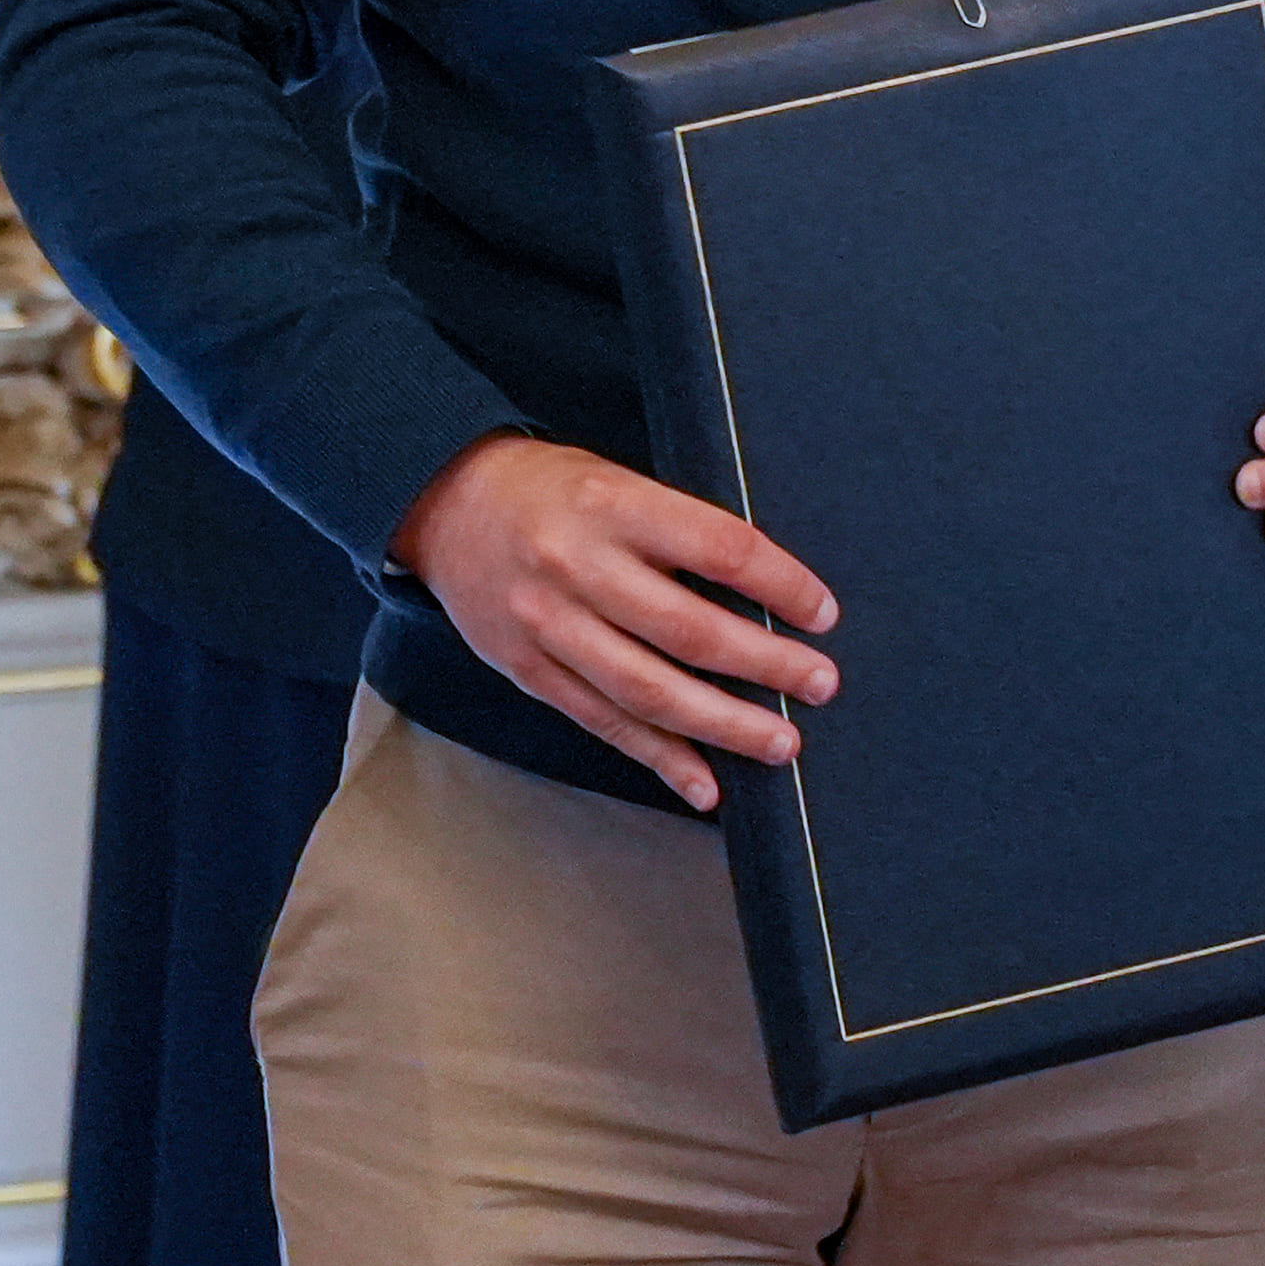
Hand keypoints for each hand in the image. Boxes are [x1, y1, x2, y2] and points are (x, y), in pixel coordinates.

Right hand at [388, 432, 839, 809]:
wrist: (442, 501)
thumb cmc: (551, 488)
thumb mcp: (617, 481)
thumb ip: (678, 532)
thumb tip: (765, 594)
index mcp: (614, 505)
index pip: (720, 548)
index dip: (780, 584)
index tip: (822, 612)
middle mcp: (579, 567)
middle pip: (689, 631)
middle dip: (766, 665)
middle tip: (821, 684)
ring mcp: (548, 625)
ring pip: (648, 690)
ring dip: (724, 725)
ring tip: (781, 743)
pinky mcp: (527, 670)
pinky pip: (604, 722)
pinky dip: (660, 758)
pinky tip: (705, 784)